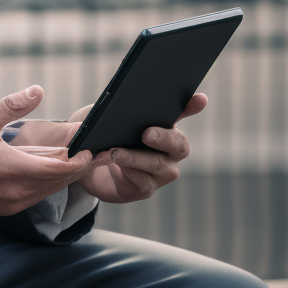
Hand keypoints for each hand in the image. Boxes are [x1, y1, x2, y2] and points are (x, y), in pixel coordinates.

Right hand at [0, 86, 112, 217]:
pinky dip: (44, 184)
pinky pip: (33, 197)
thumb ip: (12, 105)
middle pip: (59, 182)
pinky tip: (42, 170)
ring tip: (69, 158)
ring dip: (60, 176)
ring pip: (48, 191)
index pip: (62, 169)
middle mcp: (17, 193)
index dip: (81, 159)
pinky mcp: (4, 210)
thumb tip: (38, 90)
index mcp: (14, 170)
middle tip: (89, 150)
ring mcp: (11, 205)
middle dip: (76, 166)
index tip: (91, 147)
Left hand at [75, 93, 206, 203]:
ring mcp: (161, 172)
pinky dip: (127, 172)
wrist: (87, 165)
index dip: (192, 106)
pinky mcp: (145, 189)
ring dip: (135, 157)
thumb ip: (112, 110)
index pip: (182, 112)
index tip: (201, 98)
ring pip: (159, 165)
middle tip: (146, 133)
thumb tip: (116, 103)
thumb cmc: (100, 135)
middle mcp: (169, 150)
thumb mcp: (102, 116)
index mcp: (163, 126)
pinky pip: (144, 182)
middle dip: (164, 138)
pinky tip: (112, 164)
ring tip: (114, 152)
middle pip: (179, 145)